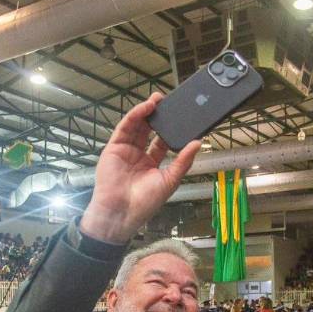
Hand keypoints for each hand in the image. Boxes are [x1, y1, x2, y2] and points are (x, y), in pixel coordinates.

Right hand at [78, 93, 200, 243]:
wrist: (122, 212)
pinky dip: (135, 115)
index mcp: (152, 164)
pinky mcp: (114, 147)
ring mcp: (125, 151)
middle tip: (168, 101)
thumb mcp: (170, 180)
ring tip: (158, 99)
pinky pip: (125, 128)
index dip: (171, 129)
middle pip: (149, 130)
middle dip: (158, 116)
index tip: (182, 118)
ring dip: (147, 111)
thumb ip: (183, 160)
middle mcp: (138, 156)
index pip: (162, 142)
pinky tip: (146, 108)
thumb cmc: (144, 203)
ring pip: (137, 126)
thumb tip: (198, 143)